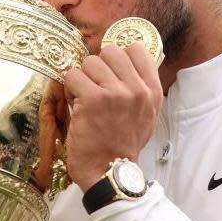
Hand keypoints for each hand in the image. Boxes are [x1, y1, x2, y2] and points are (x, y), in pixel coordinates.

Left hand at [63, 42, 162, 191]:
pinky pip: (72, 75)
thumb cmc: (123, 143)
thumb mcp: (145, 114)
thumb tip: (127, 57)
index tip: (111, 70)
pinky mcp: (93, 98)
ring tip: (84, 98)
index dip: (119, 57)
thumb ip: (140, 87)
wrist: (109, 171)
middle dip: (98, 66)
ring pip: (89, 62)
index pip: (137, 49)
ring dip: (82, 78)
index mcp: (152, 91)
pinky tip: (75, 104)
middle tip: (94, 86)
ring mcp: (116, 92)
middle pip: (111, 51)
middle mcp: (137, 89)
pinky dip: (69, 89)